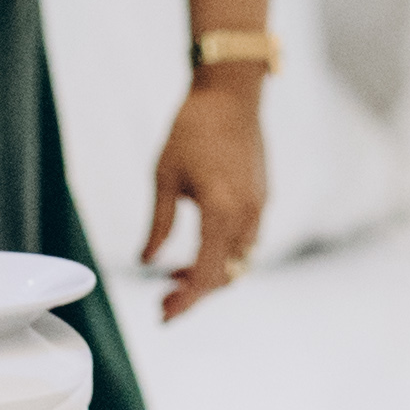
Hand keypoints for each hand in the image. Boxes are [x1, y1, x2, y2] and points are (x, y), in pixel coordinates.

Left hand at [144, 73, 269, 319]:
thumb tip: (146, 261)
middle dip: (196, 294)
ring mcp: (259, 207)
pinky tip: (199, 249)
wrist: (230, 95)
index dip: (185, 301)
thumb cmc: (192, 130)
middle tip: (163, 301)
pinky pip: (246, 241)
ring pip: (240, 261)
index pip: (206, 275)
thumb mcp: (164, 177)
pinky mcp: (262, 198)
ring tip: (175, 275)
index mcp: (222, 212)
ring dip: (211, 275)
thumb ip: (158, 225)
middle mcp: (247, 215)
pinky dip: (225, 255)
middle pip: (226, 276)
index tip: (164, 314)